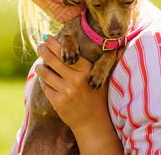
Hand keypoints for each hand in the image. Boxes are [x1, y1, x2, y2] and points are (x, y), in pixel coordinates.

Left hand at [36, 35, 123, 153]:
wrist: (93, 122)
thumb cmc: (99, 97)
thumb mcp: (105, 79)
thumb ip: (109, 62)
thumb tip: (121, 46)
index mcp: (87, 70)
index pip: (67, 51)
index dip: (55, 42)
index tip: (47, 37)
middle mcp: (76, 79)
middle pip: (53, 58)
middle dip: (43, 50)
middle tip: (40, 46)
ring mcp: (66, 91)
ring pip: (45, 72)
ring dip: (40, 67)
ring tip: (40, 65)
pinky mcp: (58, 102)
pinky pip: (45, 86)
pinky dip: (43, 82)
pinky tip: (45, 80)